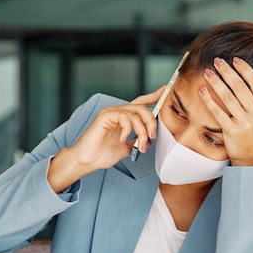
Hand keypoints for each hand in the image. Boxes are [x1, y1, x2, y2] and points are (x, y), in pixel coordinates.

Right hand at [47, 86, 164, 192]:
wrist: (87, 161)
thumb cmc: (102, 154)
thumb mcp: (126, 148)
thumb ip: (137, 141)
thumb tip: (149, 139)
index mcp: (123, 118)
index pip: (140, 103)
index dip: (153, 96)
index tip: (165, 91)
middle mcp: (117, 112)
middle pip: (142, 108)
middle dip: (151, 122)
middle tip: (153, 136)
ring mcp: (111, 113)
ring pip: (135, 114)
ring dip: (142, 131)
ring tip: (140, 145)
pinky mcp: (105, 116)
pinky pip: (124, 117)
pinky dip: (127, 130)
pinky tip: (123, 139)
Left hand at [200, 57, 252, 165]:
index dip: (245, 69)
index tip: (235, 60)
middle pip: (239, 87)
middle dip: (227, 71)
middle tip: (217, 61)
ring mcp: (243, 122)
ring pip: (227, 97)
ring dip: (216, 82)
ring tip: (208, 72)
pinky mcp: (231, 131)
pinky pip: (218, 112)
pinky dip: (209, 100)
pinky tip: (202, 91)